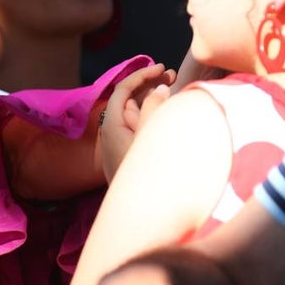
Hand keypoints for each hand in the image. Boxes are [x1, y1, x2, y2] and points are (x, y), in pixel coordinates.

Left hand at [100, 64, 174, 180]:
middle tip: (173, 77)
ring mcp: (118, 146)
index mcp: (112, 126)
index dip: (142, 75)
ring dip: (153, 102)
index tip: (162, 68)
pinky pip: (137, 130)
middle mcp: (110, 134)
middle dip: (150, 86)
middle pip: (128, 101)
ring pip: (135, 115)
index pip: (123, 90)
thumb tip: (159, 89)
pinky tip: (167, 115)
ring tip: (174, 91)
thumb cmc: (148, 174)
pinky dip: (151, 118)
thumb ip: (155, 109)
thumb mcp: (153, 136)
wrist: (141, 216)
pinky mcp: (126, 157)